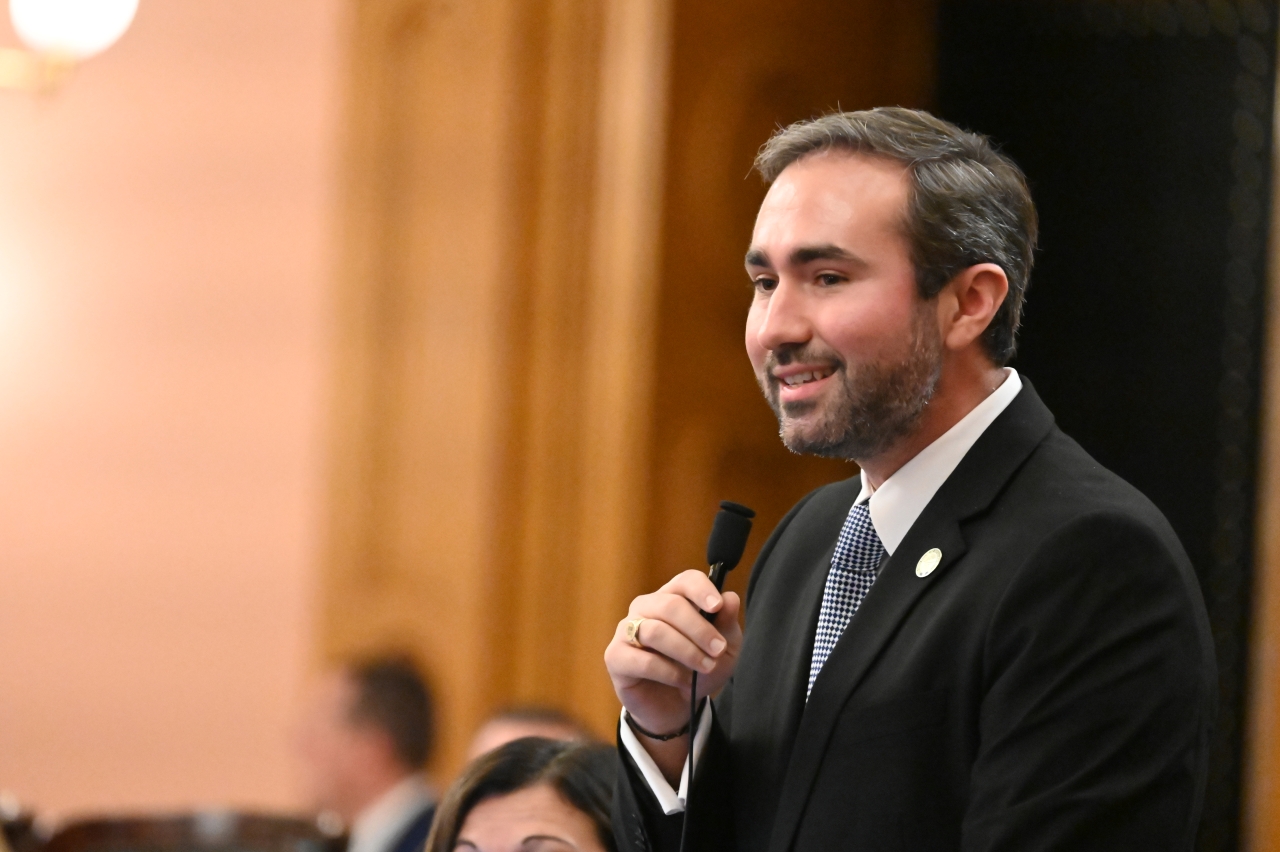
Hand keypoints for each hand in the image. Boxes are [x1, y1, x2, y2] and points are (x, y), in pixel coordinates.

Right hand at [604, 569, 742, 772]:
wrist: (677, 707)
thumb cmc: (698, 670)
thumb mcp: (724, 650)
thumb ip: (726, 623)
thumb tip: (731, 598)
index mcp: (673, 597)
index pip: (684, 581)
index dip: (701, 590)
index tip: (717, 607)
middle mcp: (646, 608)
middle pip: (670, 604)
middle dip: (699, 628)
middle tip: (718, 649)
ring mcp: (627, 631)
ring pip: (655, 631)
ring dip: (686, 651)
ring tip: (704, 667)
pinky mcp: (616, 657)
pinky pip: (642, 660)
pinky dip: (668, 672)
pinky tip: (681, 680)